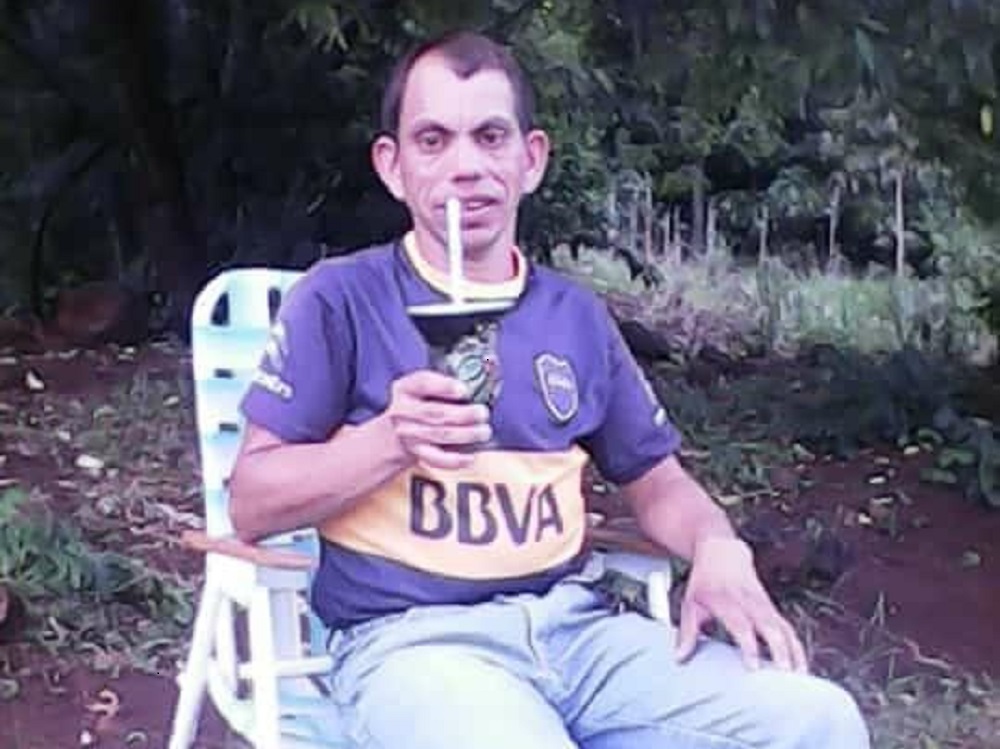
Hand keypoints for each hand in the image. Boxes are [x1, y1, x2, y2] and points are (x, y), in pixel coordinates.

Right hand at [384, 369, 491, 469]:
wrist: (401, 428)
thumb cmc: (424, 401)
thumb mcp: (426, 386)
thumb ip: (447, 383)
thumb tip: (481, 387)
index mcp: (406, 388)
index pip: (423, 383)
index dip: (445, 386)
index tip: (465, 390)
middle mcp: (402, 411)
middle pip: (435, 412)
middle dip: (463, 414)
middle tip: (483, 413)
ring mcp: (408, 434)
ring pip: (440, 435)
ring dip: (466, 434)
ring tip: (485, 432)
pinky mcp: (416, 452)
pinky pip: (436, 459)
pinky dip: (455, 460)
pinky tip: (471, 457)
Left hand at [675, 536, 808, 673]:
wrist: (722, 553)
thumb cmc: (705, 581)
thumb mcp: (690, 603)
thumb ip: (687, 632)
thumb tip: (679, 657)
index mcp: (726, 600)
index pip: (741, 625)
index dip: (749, 646)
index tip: (754, 668)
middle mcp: (749, 602)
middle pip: (770, 626)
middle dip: (780, 651)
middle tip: (784, 675)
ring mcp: (764, 604)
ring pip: (784, 628)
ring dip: (794, 652)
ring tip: (799, 677)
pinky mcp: (773, 608)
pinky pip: (788, 628)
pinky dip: (796, 647)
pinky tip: (800, 666)